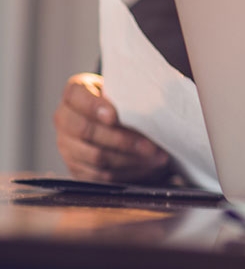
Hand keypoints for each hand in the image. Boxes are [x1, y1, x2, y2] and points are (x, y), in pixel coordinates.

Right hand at [52, 73, 170, 182]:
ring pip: (96, 156)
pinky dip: (126, 172)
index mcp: (74, 94)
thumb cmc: (122, 104)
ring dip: (130, 159)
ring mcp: (67, 144)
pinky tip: (146, 168)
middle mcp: (65, 118)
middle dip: (122, 140)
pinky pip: (100, 174)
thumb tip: (149, 108)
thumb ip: (127, 97)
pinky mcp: (75, 166)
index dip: (94, 106)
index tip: (114, 116)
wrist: (112, 125)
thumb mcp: (122, 94)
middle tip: (150, 146)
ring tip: (156, 158)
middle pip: (86, 131)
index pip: (76, 96)